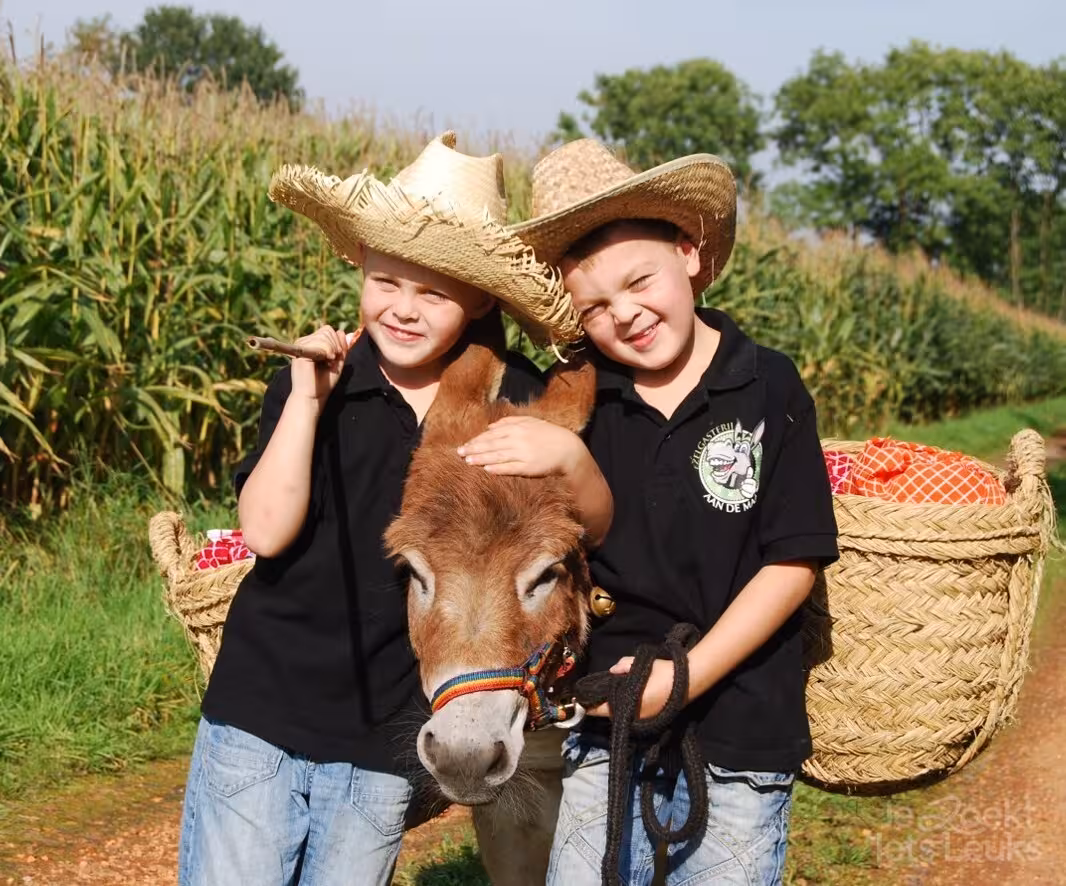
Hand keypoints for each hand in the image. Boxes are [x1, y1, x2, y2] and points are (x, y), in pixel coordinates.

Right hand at [289, 326, 357, 413]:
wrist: (312, 397)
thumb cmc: (324, 383)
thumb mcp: (337, 362)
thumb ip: (340, 347)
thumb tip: (341, 331)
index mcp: (311, 344)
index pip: (327, 330)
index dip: (337, 340)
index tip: (337, 356)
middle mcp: (304, 342)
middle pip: (327, 330)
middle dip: (336, 344)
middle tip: (333, 360)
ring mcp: (301, 346)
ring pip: (324, 335)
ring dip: (332, 348)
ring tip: (329, 362)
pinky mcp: (300, 351)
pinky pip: (319, 342)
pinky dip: (328, 350)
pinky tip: (327, 361)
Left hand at [457, 416, 582, 476]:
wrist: (569, 449)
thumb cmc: (549, 435)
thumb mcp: (531, 422)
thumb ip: (510, 421)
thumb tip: (490, 427)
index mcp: (518, 427)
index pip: (492, 434)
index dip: (477, 439)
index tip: (465, 444)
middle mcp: (518, 439)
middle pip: (491, 444)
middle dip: (474, 449)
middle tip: (459, 453)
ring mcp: (523, 453)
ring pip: (497, 456)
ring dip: (481, 459)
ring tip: (468, 461)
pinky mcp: (529, 467)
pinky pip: (510, 468)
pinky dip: (498, 468)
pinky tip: (487, 469)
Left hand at [585, 657, 678, 719]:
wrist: (691, 680)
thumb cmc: (664, 671)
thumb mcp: (641, 664)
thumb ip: (623, 666)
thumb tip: (612, 672)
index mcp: (630, 705)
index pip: (601, 710)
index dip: (589, 706)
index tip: (580, 701)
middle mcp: (635, 718)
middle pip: (610, 715)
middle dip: (601, 706)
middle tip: (592, 695)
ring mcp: (644, 721)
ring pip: (621, 717)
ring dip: (613, 708)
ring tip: (607, 696)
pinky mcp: (652, 719)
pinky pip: (631, 717)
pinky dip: (625, 709)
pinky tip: (624, 698)